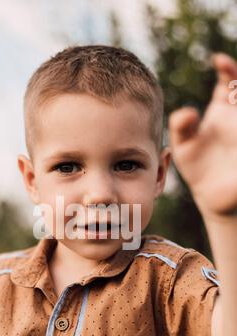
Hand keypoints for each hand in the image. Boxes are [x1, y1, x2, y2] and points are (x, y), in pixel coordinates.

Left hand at [169, 53, 236, 219]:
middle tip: (228, 70)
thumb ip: (181, 126)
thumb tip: (189, 112)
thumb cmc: (198, 169)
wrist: (213, 196)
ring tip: (233, 92)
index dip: (227, 69)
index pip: (228, 84)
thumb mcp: (183, 146)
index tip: (217, 61)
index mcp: (222, 112)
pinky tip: (233, 120)